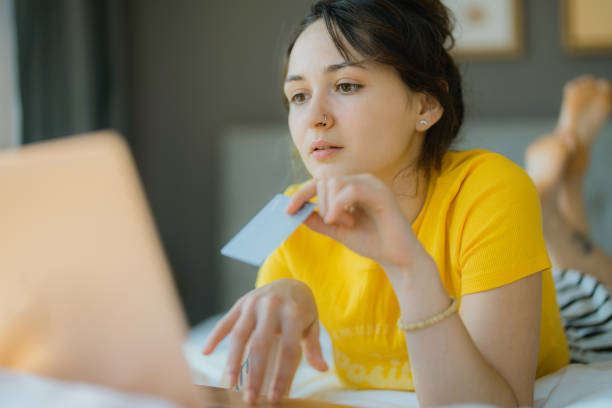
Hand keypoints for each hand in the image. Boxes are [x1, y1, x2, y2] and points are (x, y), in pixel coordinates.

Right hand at [202, 279, 327, 401]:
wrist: (289, 281)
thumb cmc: (301, 309)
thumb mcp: (311, 324)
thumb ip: (313, 346)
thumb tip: (323, 369)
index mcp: (293, 313)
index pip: (288, 350)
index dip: (282, 375)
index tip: (275, 397)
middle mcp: (272, 306)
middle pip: (261, 345)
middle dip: (255, 374)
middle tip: (250, 399)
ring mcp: (253, 303)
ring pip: (240, 335)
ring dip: (233, 360)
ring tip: (231, 383)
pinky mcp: (240, 302)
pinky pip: (226, 321)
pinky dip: (215, 336)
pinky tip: (206, 352)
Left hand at [286, 175, 426, 270]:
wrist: (398, 259)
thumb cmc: (372, 242)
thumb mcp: (338, 231)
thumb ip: (319, 220)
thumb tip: (297, 211)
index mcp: (353, 187)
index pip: (320, 182)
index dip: (301, 194)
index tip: (287, 211)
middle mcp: (362, 180)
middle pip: (324, 181)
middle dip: (321, 204)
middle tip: (335, 223)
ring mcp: (373, 184)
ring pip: (335, 184)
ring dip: (332, 207)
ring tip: (346, 224)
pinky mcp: (381, 193)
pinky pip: (350, 191)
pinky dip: (339, 206)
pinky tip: (345, 222)